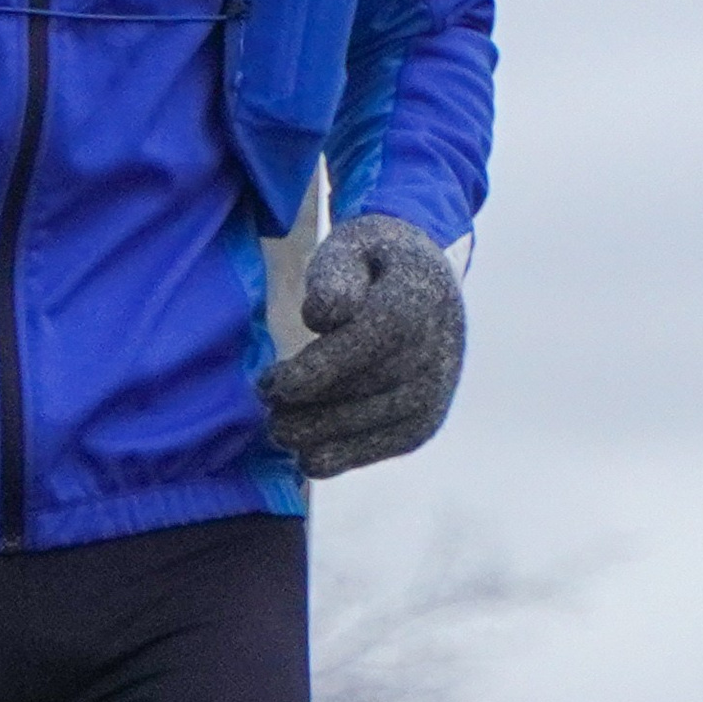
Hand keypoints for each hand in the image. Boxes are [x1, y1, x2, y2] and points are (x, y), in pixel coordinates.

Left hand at [259, 213, 465, 478]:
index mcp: (412, 305)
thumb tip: (323, 317)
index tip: (269, 384)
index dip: (307, 375)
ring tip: (281, 428)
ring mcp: (433, 393)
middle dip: (304, 411)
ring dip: (316, 437)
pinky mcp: (426, 423)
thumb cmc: (372, 264)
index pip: (355, 352)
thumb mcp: (350, 246)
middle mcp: (432, 355)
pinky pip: (380, 449)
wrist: (429, 285)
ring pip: (366, 429)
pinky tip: (308, 453)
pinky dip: (340, 455)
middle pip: (357, 396)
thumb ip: (333, 274)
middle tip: (268, 409)